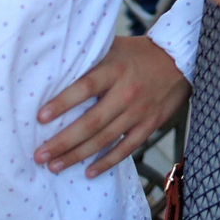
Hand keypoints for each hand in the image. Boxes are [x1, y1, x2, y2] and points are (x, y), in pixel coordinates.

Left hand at [34, 36, 188, 177]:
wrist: (180, 60)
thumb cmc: (138, 54)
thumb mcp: (115, 48)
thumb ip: (90, 58)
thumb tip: (53, 65)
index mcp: (115, 70)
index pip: (86, 87)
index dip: (63, 103)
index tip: (41, 118)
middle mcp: (126, 92)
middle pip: (92, 121)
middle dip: (63, 141)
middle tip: (39, 155)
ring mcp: (139, 111)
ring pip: (105, 139)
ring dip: (78, 155)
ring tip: (54, 166)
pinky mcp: (150, 124)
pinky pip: (127, 148)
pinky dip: (108, 161)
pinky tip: (89, 172)